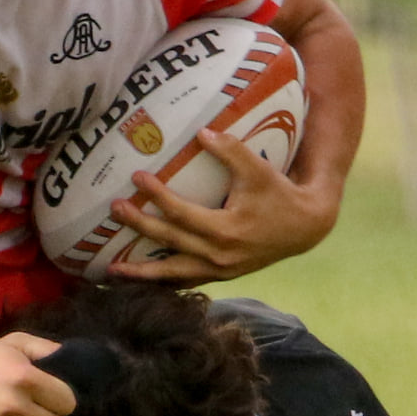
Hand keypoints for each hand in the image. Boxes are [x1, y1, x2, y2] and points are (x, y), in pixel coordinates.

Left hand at [112, 129, 341, 282]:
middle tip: (114, 210)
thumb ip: (231, 150)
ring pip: (172, 274)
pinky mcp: (221, 276)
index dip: (157, 196)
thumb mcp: (259, 170)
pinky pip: (186, 281)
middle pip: (169, 242)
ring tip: (111, 271)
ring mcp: (219, 270)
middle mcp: (218, 255)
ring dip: (141, 274)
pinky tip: (142, 281)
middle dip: (139, 226)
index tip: (137, 178)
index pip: (181, 214)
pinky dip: (163, 283)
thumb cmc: (280, 195)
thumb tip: (201, 132)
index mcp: (226, 230)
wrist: (305, 228)